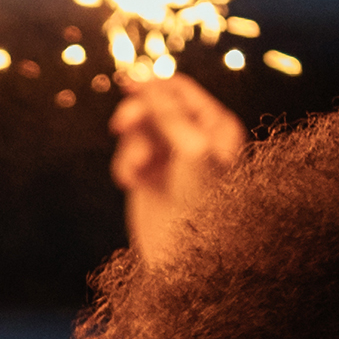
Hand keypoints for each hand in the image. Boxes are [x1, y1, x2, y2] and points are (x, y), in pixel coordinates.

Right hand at [109, 69, 246, 273]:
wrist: (188, 258)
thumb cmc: (204, 204)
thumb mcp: (191, 149)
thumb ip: (167, 112)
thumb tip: (146, 80)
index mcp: (216, 127)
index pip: (181, 91)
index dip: (154, 85)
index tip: (129, 83)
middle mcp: (195, 139)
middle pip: (154, 105)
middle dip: (137, 115)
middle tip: (122, 125)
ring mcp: (170, 159)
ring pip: (137, 130)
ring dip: (132, 146)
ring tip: (136, 170)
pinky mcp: (149, 178)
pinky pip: (127, 155)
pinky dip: (126, 165)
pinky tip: (130, 183)